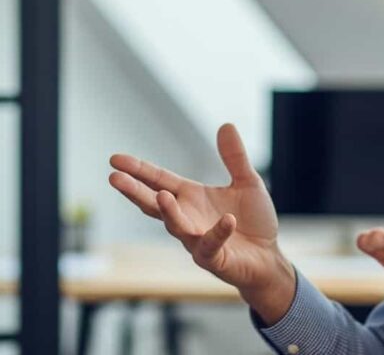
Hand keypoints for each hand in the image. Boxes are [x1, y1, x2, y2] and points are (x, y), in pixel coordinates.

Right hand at [109, 123, 295, 322]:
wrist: (269, 258)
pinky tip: (227, 220)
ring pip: (176, 226)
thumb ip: (234, 157)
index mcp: (190, 197)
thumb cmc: (253, 222)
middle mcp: (187, 218)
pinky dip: (218, 232)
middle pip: (154, 203)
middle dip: (134, 191)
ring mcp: (196, 240)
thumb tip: (226, 124)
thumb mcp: (247, 183)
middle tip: (114, 178)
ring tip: (162, 196)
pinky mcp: (214, 258)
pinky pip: (211, 245)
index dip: (138, 169)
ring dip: (170, 212)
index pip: (158, 180)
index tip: (115, 159)